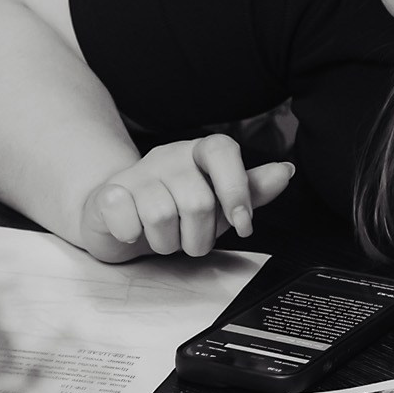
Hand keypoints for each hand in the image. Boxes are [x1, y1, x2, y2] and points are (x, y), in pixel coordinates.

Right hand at [76, 135, 295, 260]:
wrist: (119, 217)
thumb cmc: (175, 209)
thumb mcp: (218, 203)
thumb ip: (250, 189)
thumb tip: (285, 172)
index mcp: (199, 153)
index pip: (222, 149)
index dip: (237, 189)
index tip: (242, 225)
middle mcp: (169, 156)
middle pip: (198, 201)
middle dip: (199, 238)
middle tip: (190, 239)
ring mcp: (137, 172)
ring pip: (162, 216)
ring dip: (167, 243)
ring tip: (163, 237)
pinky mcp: (108, 193)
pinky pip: (127, 221)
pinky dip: (133, 236)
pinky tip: (134, 231)